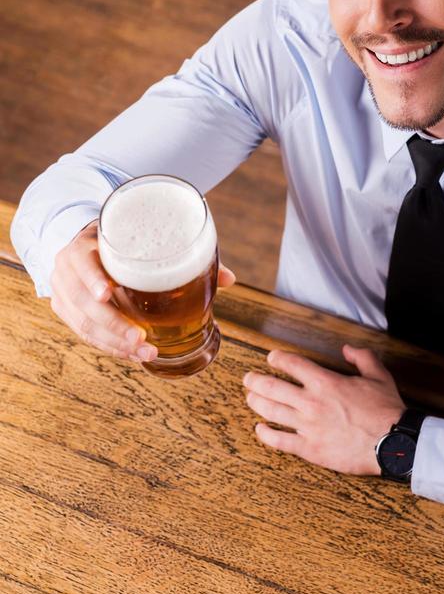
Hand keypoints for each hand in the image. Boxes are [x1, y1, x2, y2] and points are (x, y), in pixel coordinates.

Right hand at [49, 218, 235, 363]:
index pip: (82, 260)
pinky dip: (108, 345)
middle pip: (84, 301)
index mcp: (84, 244)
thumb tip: (229, 279)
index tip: (107, 292)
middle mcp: (67, 268)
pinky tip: (130, 353)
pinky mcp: (64, 309)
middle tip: (141, 340)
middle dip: (113, 325)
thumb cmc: (123, 242)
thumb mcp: (143, 239)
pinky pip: (83, 333)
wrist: (85, 243)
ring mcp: (63, 291)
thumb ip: (184, 255)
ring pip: (83, 323)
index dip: (92, 277)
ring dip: (113, 342)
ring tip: (143, 352)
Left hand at [243, 345, 404, 474]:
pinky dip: (266, 434)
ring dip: (256, 403)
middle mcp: (311, 402)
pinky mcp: (310, 449)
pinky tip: (260, 429)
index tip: (271, 358)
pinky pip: (280, 441)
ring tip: (249, 398)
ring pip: (272, 411)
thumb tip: (347, 349)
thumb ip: (362, 357)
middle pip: (272, 387)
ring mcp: (308, 427)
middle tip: (248, 378)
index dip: (278, 358)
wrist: (392, 442)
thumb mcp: (378, 374)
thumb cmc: (386, 409)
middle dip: (256, 380)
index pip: (292, 364)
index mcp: (326, 382)